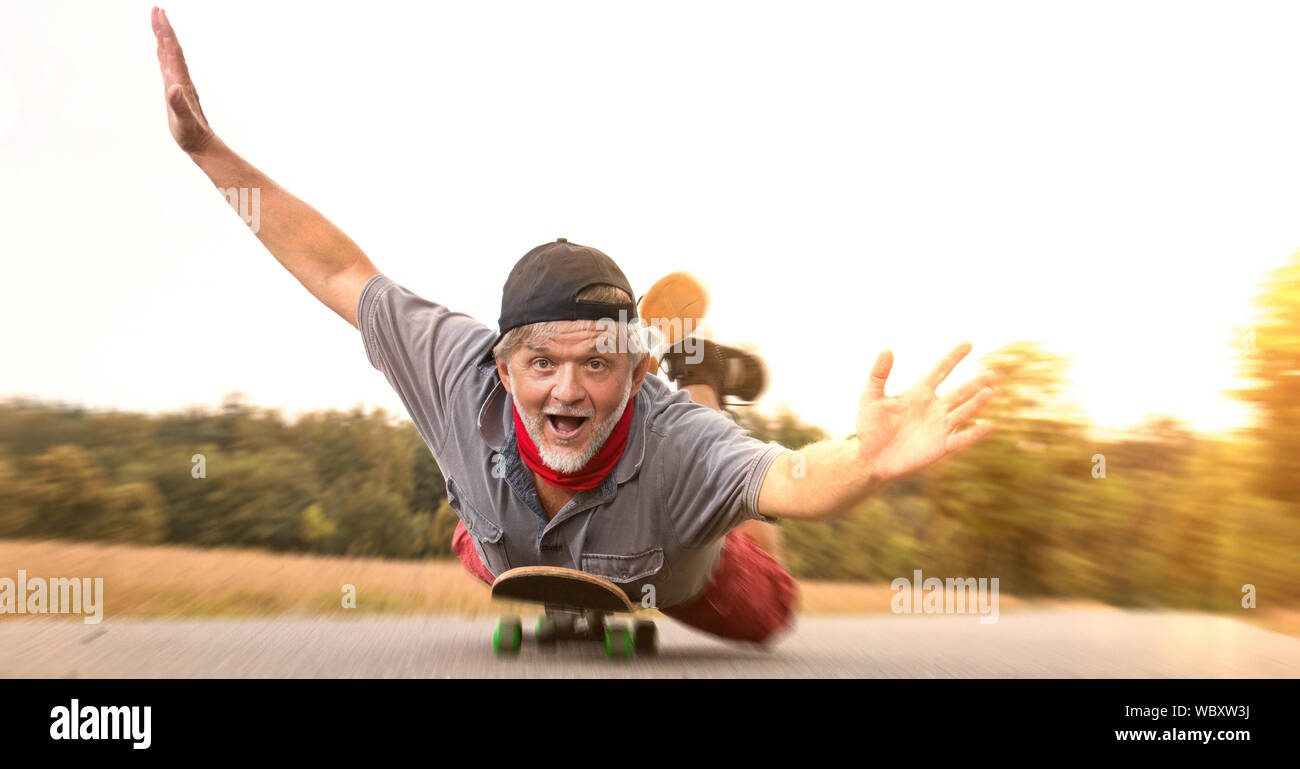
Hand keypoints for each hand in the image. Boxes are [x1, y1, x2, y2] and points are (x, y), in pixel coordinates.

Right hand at [152, 7, 215, 153]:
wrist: (200, 142)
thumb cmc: (191, 133)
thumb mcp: (184, 120)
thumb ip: (179, 104)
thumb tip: (175, 88)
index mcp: (181, 81)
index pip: (173, 51)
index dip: (166, 33)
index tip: (159, 15)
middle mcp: (180, 78)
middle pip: (171, 48)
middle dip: (163, 28)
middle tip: (156, 9)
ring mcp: (178, 83)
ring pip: (169, 54)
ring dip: (163, 37)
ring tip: (157, 20)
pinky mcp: (175, 89)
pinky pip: (167, 65)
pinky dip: (163, 52)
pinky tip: (160, 47)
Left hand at [855, 341, 995, 480]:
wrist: (870, 458)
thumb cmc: (870, 426)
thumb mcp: (871, 396)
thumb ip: (878, 374)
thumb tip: (886, 349)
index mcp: (919, 392)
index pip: (941, 370)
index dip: (953, 357)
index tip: (968, 343)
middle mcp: (934, 407)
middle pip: (960, 391)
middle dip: (975, 382)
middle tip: (992, 373)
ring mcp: (940, 426)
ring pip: (964, 411)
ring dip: (978, 402)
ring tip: (991, 391)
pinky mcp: (941, 446)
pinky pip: (961, 438)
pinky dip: (974, 433)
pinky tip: (988, 425)